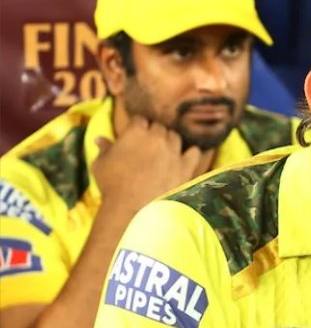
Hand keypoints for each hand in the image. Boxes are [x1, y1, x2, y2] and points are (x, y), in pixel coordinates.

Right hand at [92, 117, 213, 214]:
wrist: (132, 207)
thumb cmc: (112, 185)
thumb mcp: (100, 164)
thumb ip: (103, 149)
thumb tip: (99, 139)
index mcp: (135, 132)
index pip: (139, 120)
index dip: (137, 126)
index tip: (135, 134)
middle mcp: (157, 138)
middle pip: (159, 127)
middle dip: (154, 133)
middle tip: (149, 145)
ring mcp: (173, 151)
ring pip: (175, 137)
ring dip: (170, 141)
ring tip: (165, 151)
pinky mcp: (185, 166)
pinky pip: (194, 153)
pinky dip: (191, 153)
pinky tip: (186, 157)